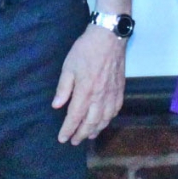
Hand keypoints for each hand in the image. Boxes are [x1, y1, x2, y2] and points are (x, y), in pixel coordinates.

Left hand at [53, 24, 127, 143]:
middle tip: (74, 141)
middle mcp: (100, 97)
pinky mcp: (120, 89)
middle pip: (91, 123)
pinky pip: (116, 110)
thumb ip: (63, 88)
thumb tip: (57, 106)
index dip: (68, 130)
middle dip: (81, 134)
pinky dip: (109, 119)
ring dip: (96, 130)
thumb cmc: (86, 50)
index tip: (62, 138)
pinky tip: (104, 121)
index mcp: (85, 92)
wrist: (109, 37)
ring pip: (105, 119)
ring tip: (88, 135)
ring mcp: (112, 94)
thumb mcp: (68, 66)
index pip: (75, 117)